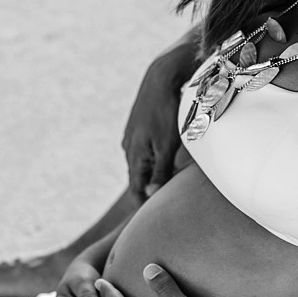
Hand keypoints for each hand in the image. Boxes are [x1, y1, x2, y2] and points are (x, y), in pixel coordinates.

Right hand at [122, 42, 198, 202]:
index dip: (143, 203)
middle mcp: (128, 148)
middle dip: (149, 189)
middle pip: (139, 177)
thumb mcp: (167, 146)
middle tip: (164, 202)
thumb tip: (151, 194)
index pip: (136, 189)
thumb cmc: (167, 113)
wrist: (160, 80)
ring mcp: (131, 137)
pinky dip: (153, 158)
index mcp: (134, 156)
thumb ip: (160, 171)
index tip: (153, 215)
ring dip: (152, 172)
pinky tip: (165, 157)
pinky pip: (144, 150)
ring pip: (142, 163)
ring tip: (168, 181)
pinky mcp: (137, 127)